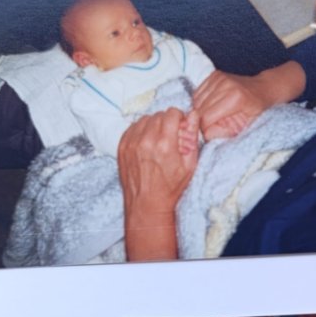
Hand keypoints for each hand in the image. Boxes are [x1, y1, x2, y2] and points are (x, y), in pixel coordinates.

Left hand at [118, 107, 198, 260]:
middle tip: (171, 136)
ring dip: (153, 125)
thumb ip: (192, 137)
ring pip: (144, 119)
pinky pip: (132, 127)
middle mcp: (146, 140)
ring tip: (158, 140)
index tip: (180, 127)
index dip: (179, 118)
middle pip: (158, 115)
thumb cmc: (171, 188)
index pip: (171, 113)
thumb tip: (193, 115)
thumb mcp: (189, 164)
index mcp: (165, 144)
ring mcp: (131, 143)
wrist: (147, 203)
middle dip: (167, 122)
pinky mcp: (122, 146)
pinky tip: (147, 143)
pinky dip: (141, 131)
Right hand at [191, 71, 266, 140]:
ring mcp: (218, 78)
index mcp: (234, 98)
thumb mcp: (246, 125)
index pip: (207, 118)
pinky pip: (198, 93)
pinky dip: (200, 102)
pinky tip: (211, 106)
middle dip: (202, 121)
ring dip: (200, 112)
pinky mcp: (214, 75)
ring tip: (213, 116)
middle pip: (200, 109)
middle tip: (211, 127)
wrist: (263, 89)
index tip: (210, 134)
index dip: (205, 129)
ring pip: (196, 101)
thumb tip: (207, 135)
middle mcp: (225, 85)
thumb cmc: (257, 109)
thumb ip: (226, 131)